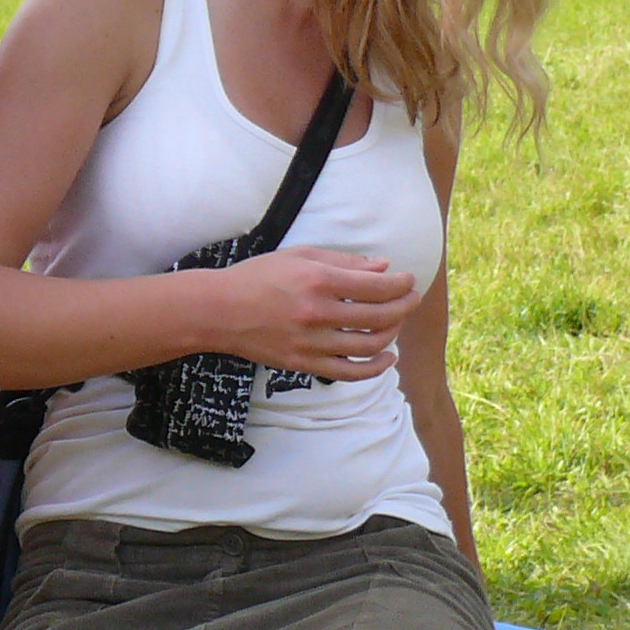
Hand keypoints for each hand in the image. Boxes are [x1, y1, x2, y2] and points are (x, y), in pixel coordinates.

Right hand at [196, 245, 423, 379]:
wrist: (219, 311)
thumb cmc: (257, 277)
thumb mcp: (299, 256)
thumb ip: (344, 261)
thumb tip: (383, 267)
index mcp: (319, 281)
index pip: (378, 286)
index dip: (401, 284)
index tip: (409, 280)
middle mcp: (319, 314)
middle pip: (380, 316)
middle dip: (404, 306)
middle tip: (411, 299)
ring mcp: (312, 343)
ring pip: (370, 345)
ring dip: (392, 334)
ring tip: (395, 323)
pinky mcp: (304, 364)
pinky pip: (350, 372)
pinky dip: (375, 367)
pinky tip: (386, 358)